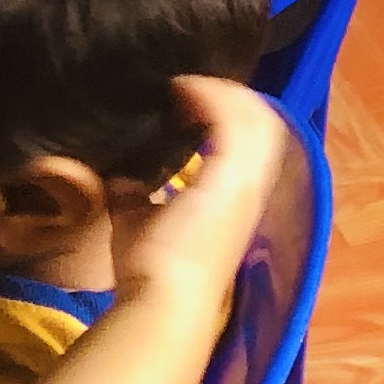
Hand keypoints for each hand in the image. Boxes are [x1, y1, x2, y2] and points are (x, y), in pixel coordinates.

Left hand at [108, 80, 298, 332]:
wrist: (163, 298)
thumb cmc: (152, 269)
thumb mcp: (139, 222)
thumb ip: (135, 196)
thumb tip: (121, 178)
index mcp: (235, 199)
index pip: (249, 144)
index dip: (225, 115)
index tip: (186, 100)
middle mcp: (249, 189)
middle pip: (262, 125)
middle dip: (230, 98)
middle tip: (190, 85)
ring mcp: (245, 184)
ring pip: (257, 118)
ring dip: (222, 94)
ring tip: (187, 84)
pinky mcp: (232, 178)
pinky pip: (233, 121)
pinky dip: (209, 97)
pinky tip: (181, 89)